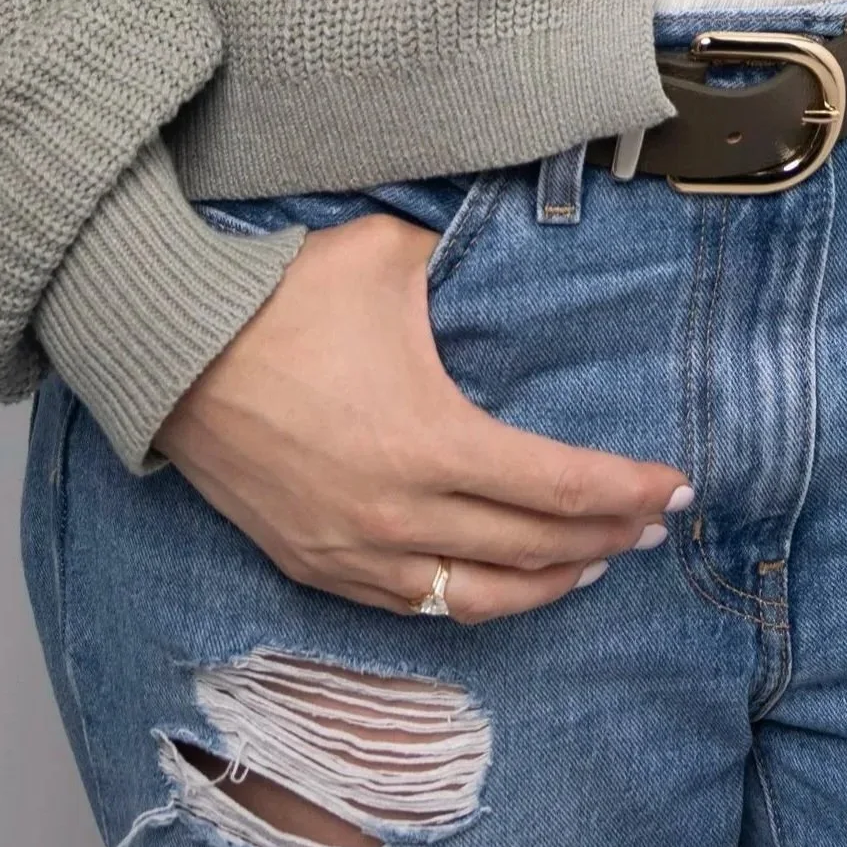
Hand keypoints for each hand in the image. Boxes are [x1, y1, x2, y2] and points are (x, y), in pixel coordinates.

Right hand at [156, 210, 688, 619]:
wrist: (172, 350)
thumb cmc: (282, 296)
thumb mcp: (392, 256)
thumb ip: (465, 261)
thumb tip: (518, 240)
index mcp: (432, 443)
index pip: (559, 487)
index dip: (625, 492)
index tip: (673, 486)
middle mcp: (401, 516)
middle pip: (533, 550)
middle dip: (607, 537)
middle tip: (651, 520)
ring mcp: (354, 553)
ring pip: (477, 600)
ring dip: (545, 584)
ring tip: (591, 561)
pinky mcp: (315, 565)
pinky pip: (412, 606)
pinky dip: (471, 600)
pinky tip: (497, 583)